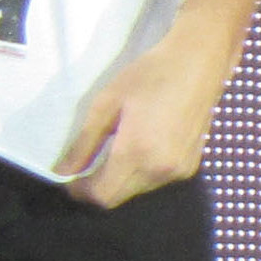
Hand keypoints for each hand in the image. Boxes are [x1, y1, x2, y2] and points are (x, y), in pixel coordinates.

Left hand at [55, 26, 238, 207]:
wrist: (197, 64)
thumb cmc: (147, 77)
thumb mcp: (105, 105)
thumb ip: (84, 144)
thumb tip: (63, 171)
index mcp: (137, 154)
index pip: (103, 195)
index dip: (80, 191)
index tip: (68, 177)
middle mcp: (161, 170)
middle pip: (119, 196)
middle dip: (97, 187)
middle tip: (82, 165)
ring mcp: (180, 170)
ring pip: (138, 191)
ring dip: (119, 180)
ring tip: (109, 153)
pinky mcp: (192, 165)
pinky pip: (157, 181)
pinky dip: (140, 174)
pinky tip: (135, 148)